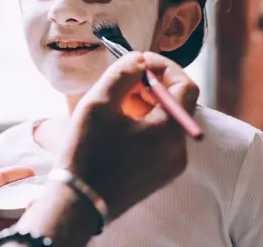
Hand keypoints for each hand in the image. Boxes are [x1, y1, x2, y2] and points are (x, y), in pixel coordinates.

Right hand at [57, 51, 198, 220]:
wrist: (78, 202)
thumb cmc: (87, 152)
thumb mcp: (100, 103)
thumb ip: (123, 74)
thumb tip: (139, 60)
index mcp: (170, 131)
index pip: (184, 85)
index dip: (163, 67)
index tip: (138, 61)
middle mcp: (178, 149)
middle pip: (176, 104)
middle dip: (151, 85)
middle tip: (122, 79)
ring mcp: (170, 166)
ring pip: (165, 121)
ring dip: (145, 104)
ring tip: (114, 100)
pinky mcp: (158, 175)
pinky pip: (158, 140)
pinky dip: (143, 123)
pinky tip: (116, 123)